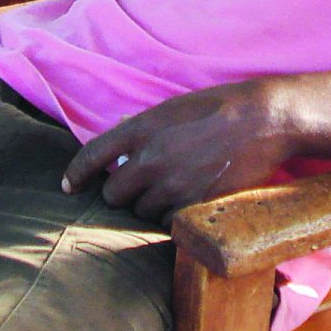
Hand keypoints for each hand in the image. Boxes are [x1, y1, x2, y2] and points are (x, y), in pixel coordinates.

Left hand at [62, 80, 295, 223]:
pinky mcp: (194, 205)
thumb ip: (142, 125)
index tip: (69, 187)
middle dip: (122, 193)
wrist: (261, 120)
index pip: (92, 156)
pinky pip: (168, 223)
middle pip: (113, 194)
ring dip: (150, 206)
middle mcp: (150, 159)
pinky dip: (172, 217)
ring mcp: (172, 185)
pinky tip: (187, 200)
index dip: (76, 174)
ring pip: (141, 212)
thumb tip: (116, 130)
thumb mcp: (173, 107)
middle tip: (140, 186)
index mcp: (141, 129)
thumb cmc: (219, 106)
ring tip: (172, 189)